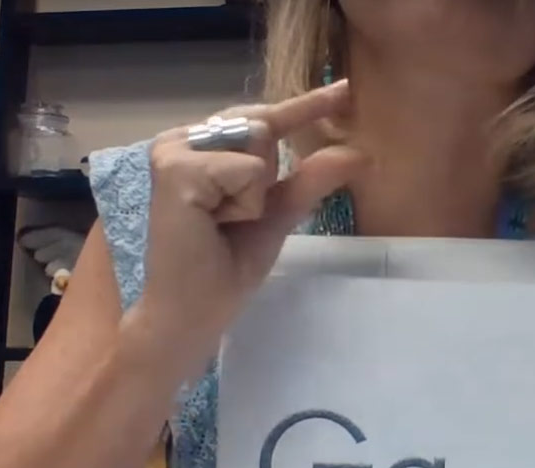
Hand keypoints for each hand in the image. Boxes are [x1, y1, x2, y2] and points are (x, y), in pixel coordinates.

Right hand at [126, 80, 366, 375]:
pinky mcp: (176, 170)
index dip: (305, 105)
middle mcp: (183, 139)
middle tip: (233, 220)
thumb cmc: (226, 268)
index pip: (262, 119)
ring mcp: (174, 150)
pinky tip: (213, 225)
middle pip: (263, 125)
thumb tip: (360, 152)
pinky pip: (246, 170)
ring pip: (257, 142)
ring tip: (220, 223)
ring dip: (255, 194)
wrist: (192, 311)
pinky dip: (245, 203)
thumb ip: (312, 180)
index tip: (345, 88)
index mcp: (204, 148)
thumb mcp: (278, 215)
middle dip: (265, 177)